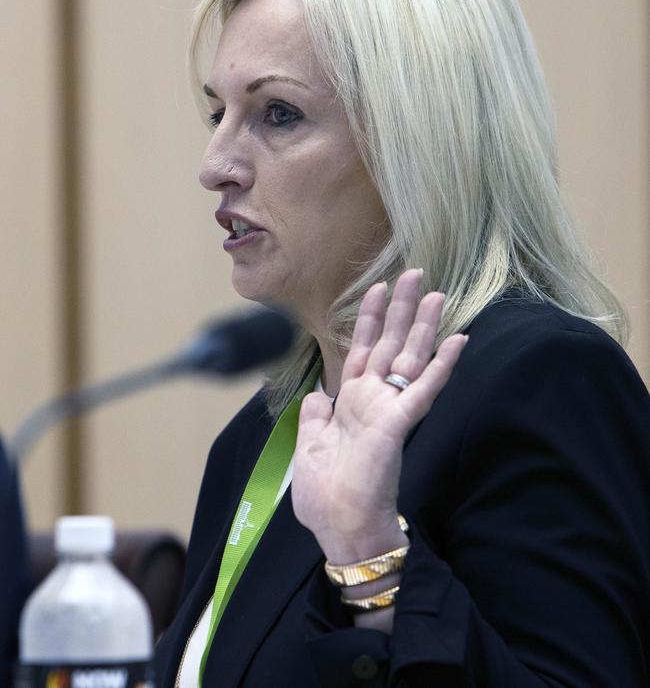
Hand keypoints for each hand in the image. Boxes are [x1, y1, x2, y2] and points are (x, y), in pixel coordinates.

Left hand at [291, 269, 467, 563]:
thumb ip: (316, 416)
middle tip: (416, 274)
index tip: (378, 286)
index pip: (363, 349)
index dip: (371, 318)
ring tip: (437, 293)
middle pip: (391, 343)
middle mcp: (373, 398)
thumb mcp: (310, 446)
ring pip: (411, 358)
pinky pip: (424, 388)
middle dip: (402, 309)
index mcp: (351, 402)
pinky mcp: (399, 422)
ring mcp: (389, 408)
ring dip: (424, 326)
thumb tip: (316, 394)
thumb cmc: (325, 494)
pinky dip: (442, 365)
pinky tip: (458, 340)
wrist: (339, 527)